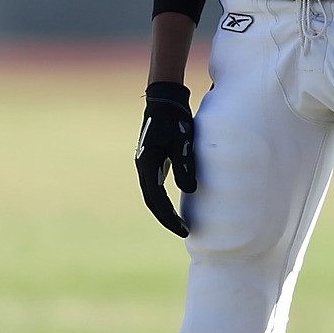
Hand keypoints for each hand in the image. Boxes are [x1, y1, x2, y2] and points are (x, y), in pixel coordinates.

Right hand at [135, 81, 195, 235]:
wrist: (164, 100)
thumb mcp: (184, 141)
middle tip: (183, 231)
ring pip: (151, 194)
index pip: (157, 199)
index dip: (169, 216)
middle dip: (166, 218)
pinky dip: (161, 199)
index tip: (183, 229)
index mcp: (148, 163)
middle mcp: (143, 166)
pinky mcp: (150, 160)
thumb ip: (185, 164)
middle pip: (152, 201)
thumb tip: (190, 190)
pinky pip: (154, 186)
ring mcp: (145, 163)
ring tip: (179, 223)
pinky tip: (173, 205)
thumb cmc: (175, 119)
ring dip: (162, 210)